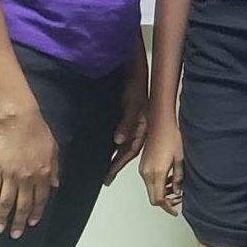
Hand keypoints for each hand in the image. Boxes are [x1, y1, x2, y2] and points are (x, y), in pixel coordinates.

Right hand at [0, 108, 59, 238]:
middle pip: (23, 205)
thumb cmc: (39, 133)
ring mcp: (11, 175)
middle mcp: (27, 178)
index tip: (32, 223)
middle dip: (19, 222)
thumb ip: (54, 170)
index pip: (40, 200)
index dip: (36, 213)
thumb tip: (55, 186)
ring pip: (7, 202)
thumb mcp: (54, 151)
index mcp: (43, 174)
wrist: (20, 121)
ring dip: (3, 217)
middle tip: (15, 234)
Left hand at [107, 56, 149, 183]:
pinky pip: (120, 134)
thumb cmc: (135, 85)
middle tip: (106, 177)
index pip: (130, 150)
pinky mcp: (125, 116)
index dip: (119, 164)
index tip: (108, 176)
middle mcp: (137, 127)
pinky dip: (113, 143)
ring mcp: (131, 122)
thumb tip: (118, 141)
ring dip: (115, 155)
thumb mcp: (132, 104)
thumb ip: (127, 123)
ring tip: (105, 166)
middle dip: (117, 164)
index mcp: (142, 126)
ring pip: (124, 144)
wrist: (133, 69)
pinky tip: (106, 146)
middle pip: (127, 150)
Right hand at [139, 121, 183, 215]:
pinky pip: (150, 180)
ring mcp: (143, 168)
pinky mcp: (144, 164)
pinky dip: (159, 183)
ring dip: (163, 192)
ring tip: (177, 189)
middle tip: (177, 201)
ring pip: (151, 188)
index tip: (174, 211)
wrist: (160, 124)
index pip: (158, 199)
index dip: (167, 207)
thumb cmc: (171, 137)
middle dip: (165, 201)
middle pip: (153, 196)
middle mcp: (146, 172)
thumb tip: (178, 191)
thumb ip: (179, 178)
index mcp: (156, 173)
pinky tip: (170, 178)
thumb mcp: (180, 159)